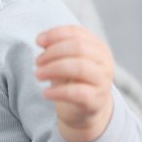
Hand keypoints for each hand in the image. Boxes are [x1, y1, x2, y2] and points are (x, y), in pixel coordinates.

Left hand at [35, 25, 113, 141]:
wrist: (83, 108)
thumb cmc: (71, 78)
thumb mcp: (63, 59)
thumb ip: (54, 47)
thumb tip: (41, 40)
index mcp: (97, 47)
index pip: (77, 33)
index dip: (55, 34)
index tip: (38, 41)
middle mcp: (104, 62)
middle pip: (79, 48)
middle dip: (53, 52)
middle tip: (37, 62)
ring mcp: (103, 81)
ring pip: (79, 68)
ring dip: (53, 69)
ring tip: (38, 74)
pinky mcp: (96, 100)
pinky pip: (77, 93)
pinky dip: (57, 92)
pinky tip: (46, 93)